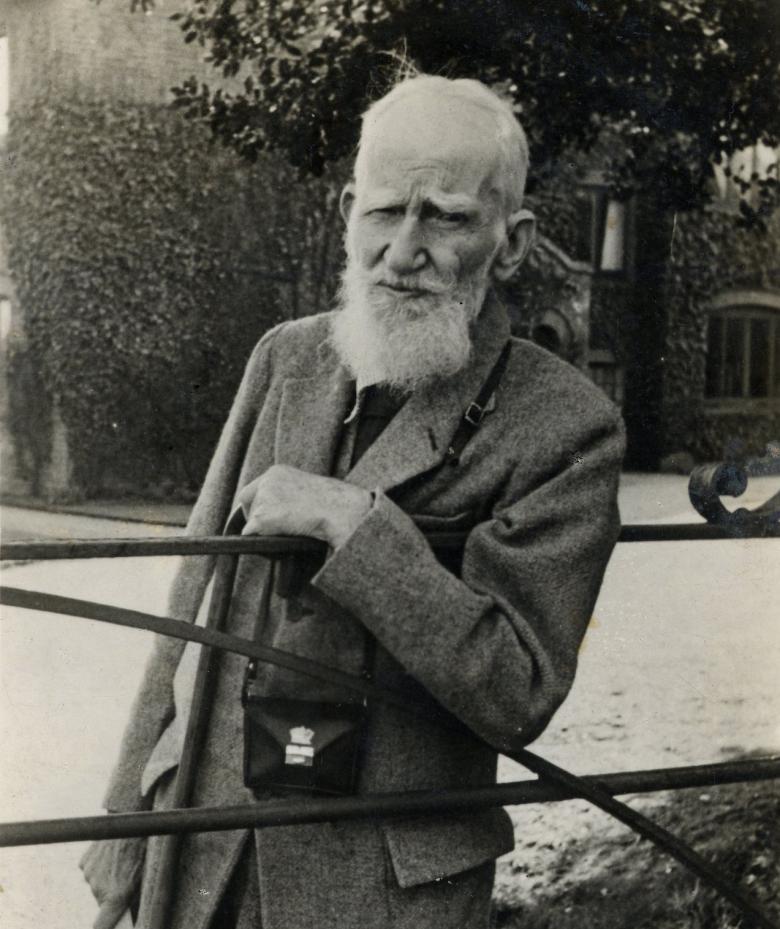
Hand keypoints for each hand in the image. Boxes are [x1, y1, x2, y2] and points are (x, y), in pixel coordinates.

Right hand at [79, 835, 144, 928]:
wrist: (131, 820)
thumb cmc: (144, 849)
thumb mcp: (145, 876)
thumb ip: (134, 899)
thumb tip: (129, 912)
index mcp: (116, 896)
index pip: (101, 927)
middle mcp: (99, 889)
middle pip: (102, 902)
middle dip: (112, 895)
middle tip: (125, 877)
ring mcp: (89, 875)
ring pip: (97, 884)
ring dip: (106, 878)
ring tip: (120, 861)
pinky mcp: (84, 863)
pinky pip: (91, 870)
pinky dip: (99, 866)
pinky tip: (111, 854)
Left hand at [239, 465, 372, 547]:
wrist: (344, 510)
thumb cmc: (337, 504)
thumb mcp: (309, 492)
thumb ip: (290, 496)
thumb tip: (282, 513)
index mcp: (279, 472)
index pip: (254, 488)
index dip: (257, 504)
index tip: (265, 516)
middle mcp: (268, 481)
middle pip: (246, 501)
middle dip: (255, 516)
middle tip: (270, 530)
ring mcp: (264, 498)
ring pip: (251, 520)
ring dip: (264, 530)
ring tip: (286, 536)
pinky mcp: (263, 517)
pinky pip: (251, 534)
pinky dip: (262, 543)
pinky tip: (279, 545)